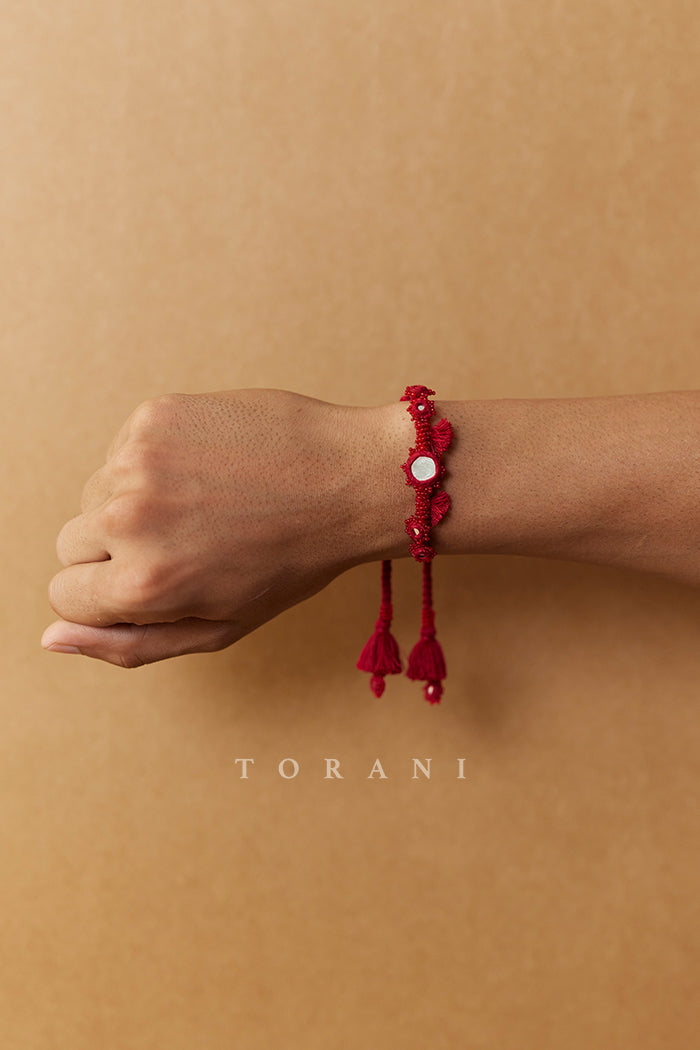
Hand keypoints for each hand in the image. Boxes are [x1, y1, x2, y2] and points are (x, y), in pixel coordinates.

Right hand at [42, 389, 403, 666]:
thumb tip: (50, 639)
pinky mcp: (153, 415)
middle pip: (69, 543)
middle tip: (186, 544)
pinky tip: (209, 469)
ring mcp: (138, 459)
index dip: (106, 596)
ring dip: (133, 502)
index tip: (151, 583)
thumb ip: (129, 645)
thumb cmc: (292, 563)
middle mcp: (129, 519)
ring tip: (205, 504)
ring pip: (94, 493)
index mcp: (143, 584)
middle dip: (113, 551)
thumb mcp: (219, 627)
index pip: (64, 597)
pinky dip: (153, 462)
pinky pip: (121, 451)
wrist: (351, 479)